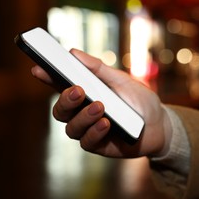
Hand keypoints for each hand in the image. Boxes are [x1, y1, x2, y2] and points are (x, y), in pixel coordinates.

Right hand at [31, 49, 171, 157]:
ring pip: (71, 127)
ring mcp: (89, 130)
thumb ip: (99, 69)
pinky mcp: (99, 145)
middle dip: (65, 100)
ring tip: (100, 106)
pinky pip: (87, 142)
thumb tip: (73, 53)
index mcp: (86, 93)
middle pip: (60, 110)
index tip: (38, 69)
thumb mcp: (123, 81)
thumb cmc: (140, 101)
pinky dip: (95, 131)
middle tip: (78, 90)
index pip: (61, 85)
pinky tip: (107, 123)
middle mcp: (82, 112)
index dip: (47, 77)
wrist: (160, 125)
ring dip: (83, 116)